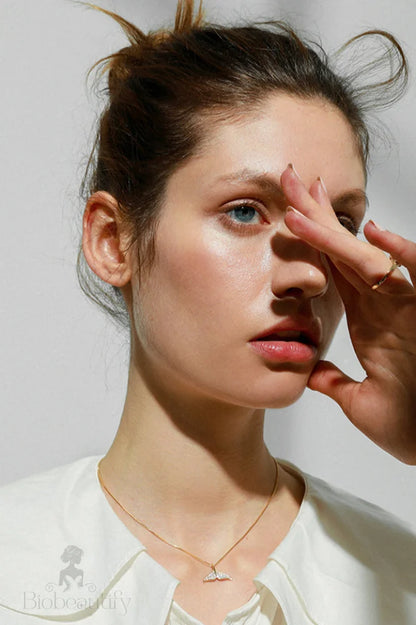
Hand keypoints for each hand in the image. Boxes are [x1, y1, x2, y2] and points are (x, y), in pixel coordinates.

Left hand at [281, 164, 415, 463]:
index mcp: (367, 317)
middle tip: (288, 180)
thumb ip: (331, 380)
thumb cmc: (405, 425)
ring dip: (336, 233)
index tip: (288, 210)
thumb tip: (308, 370)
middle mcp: (384, 305)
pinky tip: (373, 233)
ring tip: (303, 205)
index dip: (311, 238)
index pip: (333, 268)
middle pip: (346, 251)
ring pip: (369, 260)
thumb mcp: (354, 398)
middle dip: (317, 215)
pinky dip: (400, 255)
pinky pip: (415, 278)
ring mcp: (404, 309)